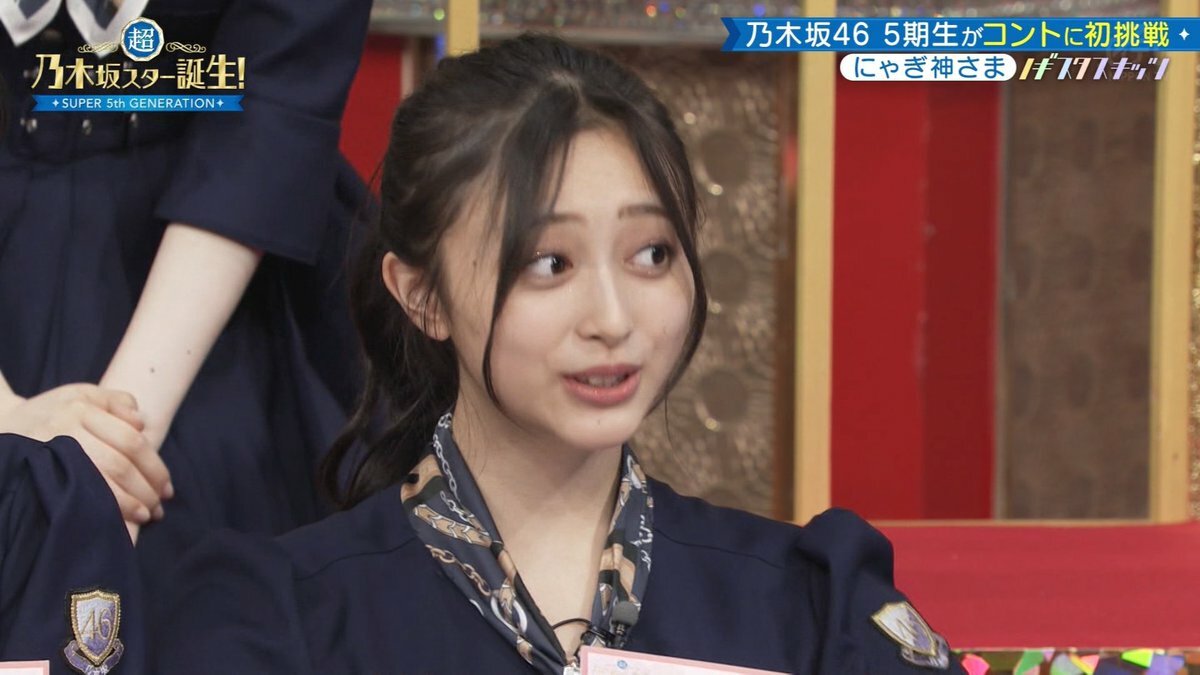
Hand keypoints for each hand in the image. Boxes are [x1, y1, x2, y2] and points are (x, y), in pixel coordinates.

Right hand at [0, 384, 172, 526]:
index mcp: (80, 408)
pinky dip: (101, 513)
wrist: (0, 426)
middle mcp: (63, 430)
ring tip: (145, 515)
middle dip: (146, 489)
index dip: (154, 467)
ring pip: (99, 483)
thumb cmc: (53, 412)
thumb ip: (117, 402)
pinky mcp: (36, 477)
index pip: (131, 441)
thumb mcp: (82, 395)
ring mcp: (47, 455)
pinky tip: (116, 524)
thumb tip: (143, 423)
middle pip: (119, 465)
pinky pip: (75, 499)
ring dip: (129, 504)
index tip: (167, 488)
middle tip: (159, 506)